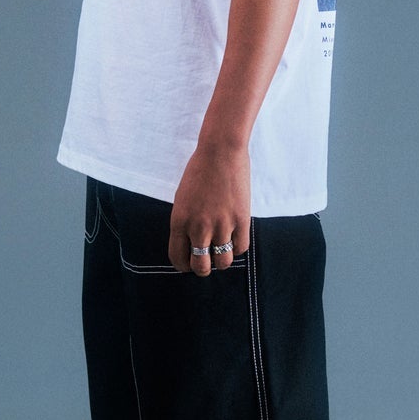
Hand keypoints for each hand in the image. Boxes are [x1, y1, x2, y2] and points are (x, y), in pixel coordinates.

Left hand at [169, 141, 250, 275]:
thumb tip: (192, 242)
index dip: (184, 266)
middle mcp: (198, 227)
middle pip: (200, 266)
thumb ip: (186, 222)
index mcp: (179, 221)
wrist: (220, 151)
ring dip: (221, 260)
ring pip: (222, 262)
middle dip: (203, 268)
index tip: (189, 263)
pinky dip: (236, 247)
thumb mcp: (182, 199)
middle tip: (207, 261)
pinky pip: (240, 248)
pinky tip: (234, 238)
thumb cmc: (199, 171)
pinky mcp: (241, 220)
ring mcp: (221, 225)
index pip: (178, 258)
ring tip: (222, 250)